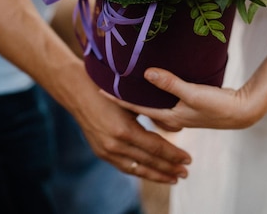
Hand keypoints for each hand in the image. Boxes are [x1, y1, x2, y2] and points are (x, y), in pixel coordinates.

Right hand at [70, 71, 191, 183]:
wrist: (78, 92)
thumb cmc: (109, 89)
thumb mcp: (133, 99)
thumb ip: (153, 112)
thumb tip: (177, 127)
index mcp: (125, 130)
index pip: (156, 148)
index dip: (173, 154)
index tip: (188, 159)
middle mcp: (116, 145)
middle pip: (149, 162)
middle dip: (169, 169)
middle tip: (186, 173)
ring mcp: (107, 150)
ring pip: (137, 168)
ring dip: (156, 175)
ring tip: (172, 178)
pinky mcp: (101, 152)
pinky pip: (124, 166)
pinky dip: (139, 170)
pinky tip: (150, 172)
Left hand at [99, 68, 258, 131]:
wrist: (242, 111)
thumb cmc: (218, 105)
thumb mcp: (192, 93)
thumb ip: (170, 83)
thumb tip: (146, 73)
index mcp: (169, 117)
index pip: (137, 108)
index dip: (117, 99)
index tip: (99, 91)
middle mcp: (171, 118)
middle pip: (142, 109)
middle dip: (125, 100)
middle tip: (109, 87)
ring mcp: (181, 114)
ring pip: (154, 106)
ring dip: (141, 96)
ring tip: (128, 83)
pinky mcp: (190, 107)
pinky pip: (166, 102)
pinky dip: (157, 94)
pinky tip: (157, 85)